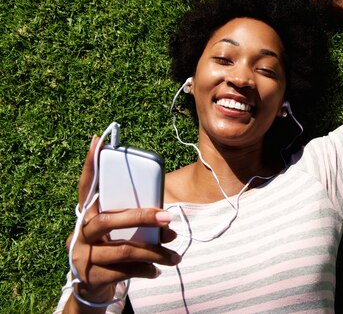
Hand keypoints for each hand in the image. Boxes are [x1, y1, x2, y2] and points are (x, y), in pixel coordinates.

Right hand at [66, 137, 179, 306]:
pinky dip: (146, 270)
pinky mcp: (91, 277)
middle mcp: (81, 232)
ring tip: (175, 256)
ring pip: (124, 250)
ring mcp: (83, 255)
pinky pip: (125, 271)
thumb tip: (167, 222)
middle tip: (168, 218)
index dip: (90, 165)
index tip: (97, 140)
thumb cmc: (114, 248)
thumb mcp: (121, 232)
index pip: (86, 187)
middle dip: (142, 217)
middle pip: (110, 220)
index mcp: (88, 215)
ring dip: (155, 252)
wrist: (94, 288)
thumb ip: (136, 220)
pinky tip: (157, 270)